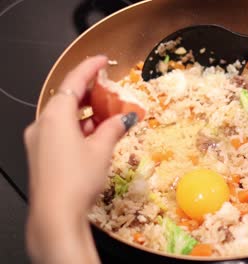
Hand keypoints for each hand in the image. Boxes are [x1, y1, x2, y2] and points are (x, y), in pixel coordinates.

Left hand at [24, 56, 137, 263]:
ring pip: (64, 117)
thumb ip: (114, 128)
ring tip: (108, 116)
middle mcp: (42, 124)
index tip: (102, 60)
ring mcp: (39, 140)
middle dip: (91, 94)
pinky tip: (95, 135)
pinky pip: (60, 131)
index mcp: (55, 115)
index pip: (73, 82)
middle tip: (111, 92)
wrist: (55, 215)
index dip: (90, 68)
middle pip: (67, 98)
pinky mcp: (41, 154)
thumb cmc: (77, 179)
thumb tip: (127, 117)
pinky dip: (78, 128)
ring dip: (86, 114)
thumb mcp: (102, 149)